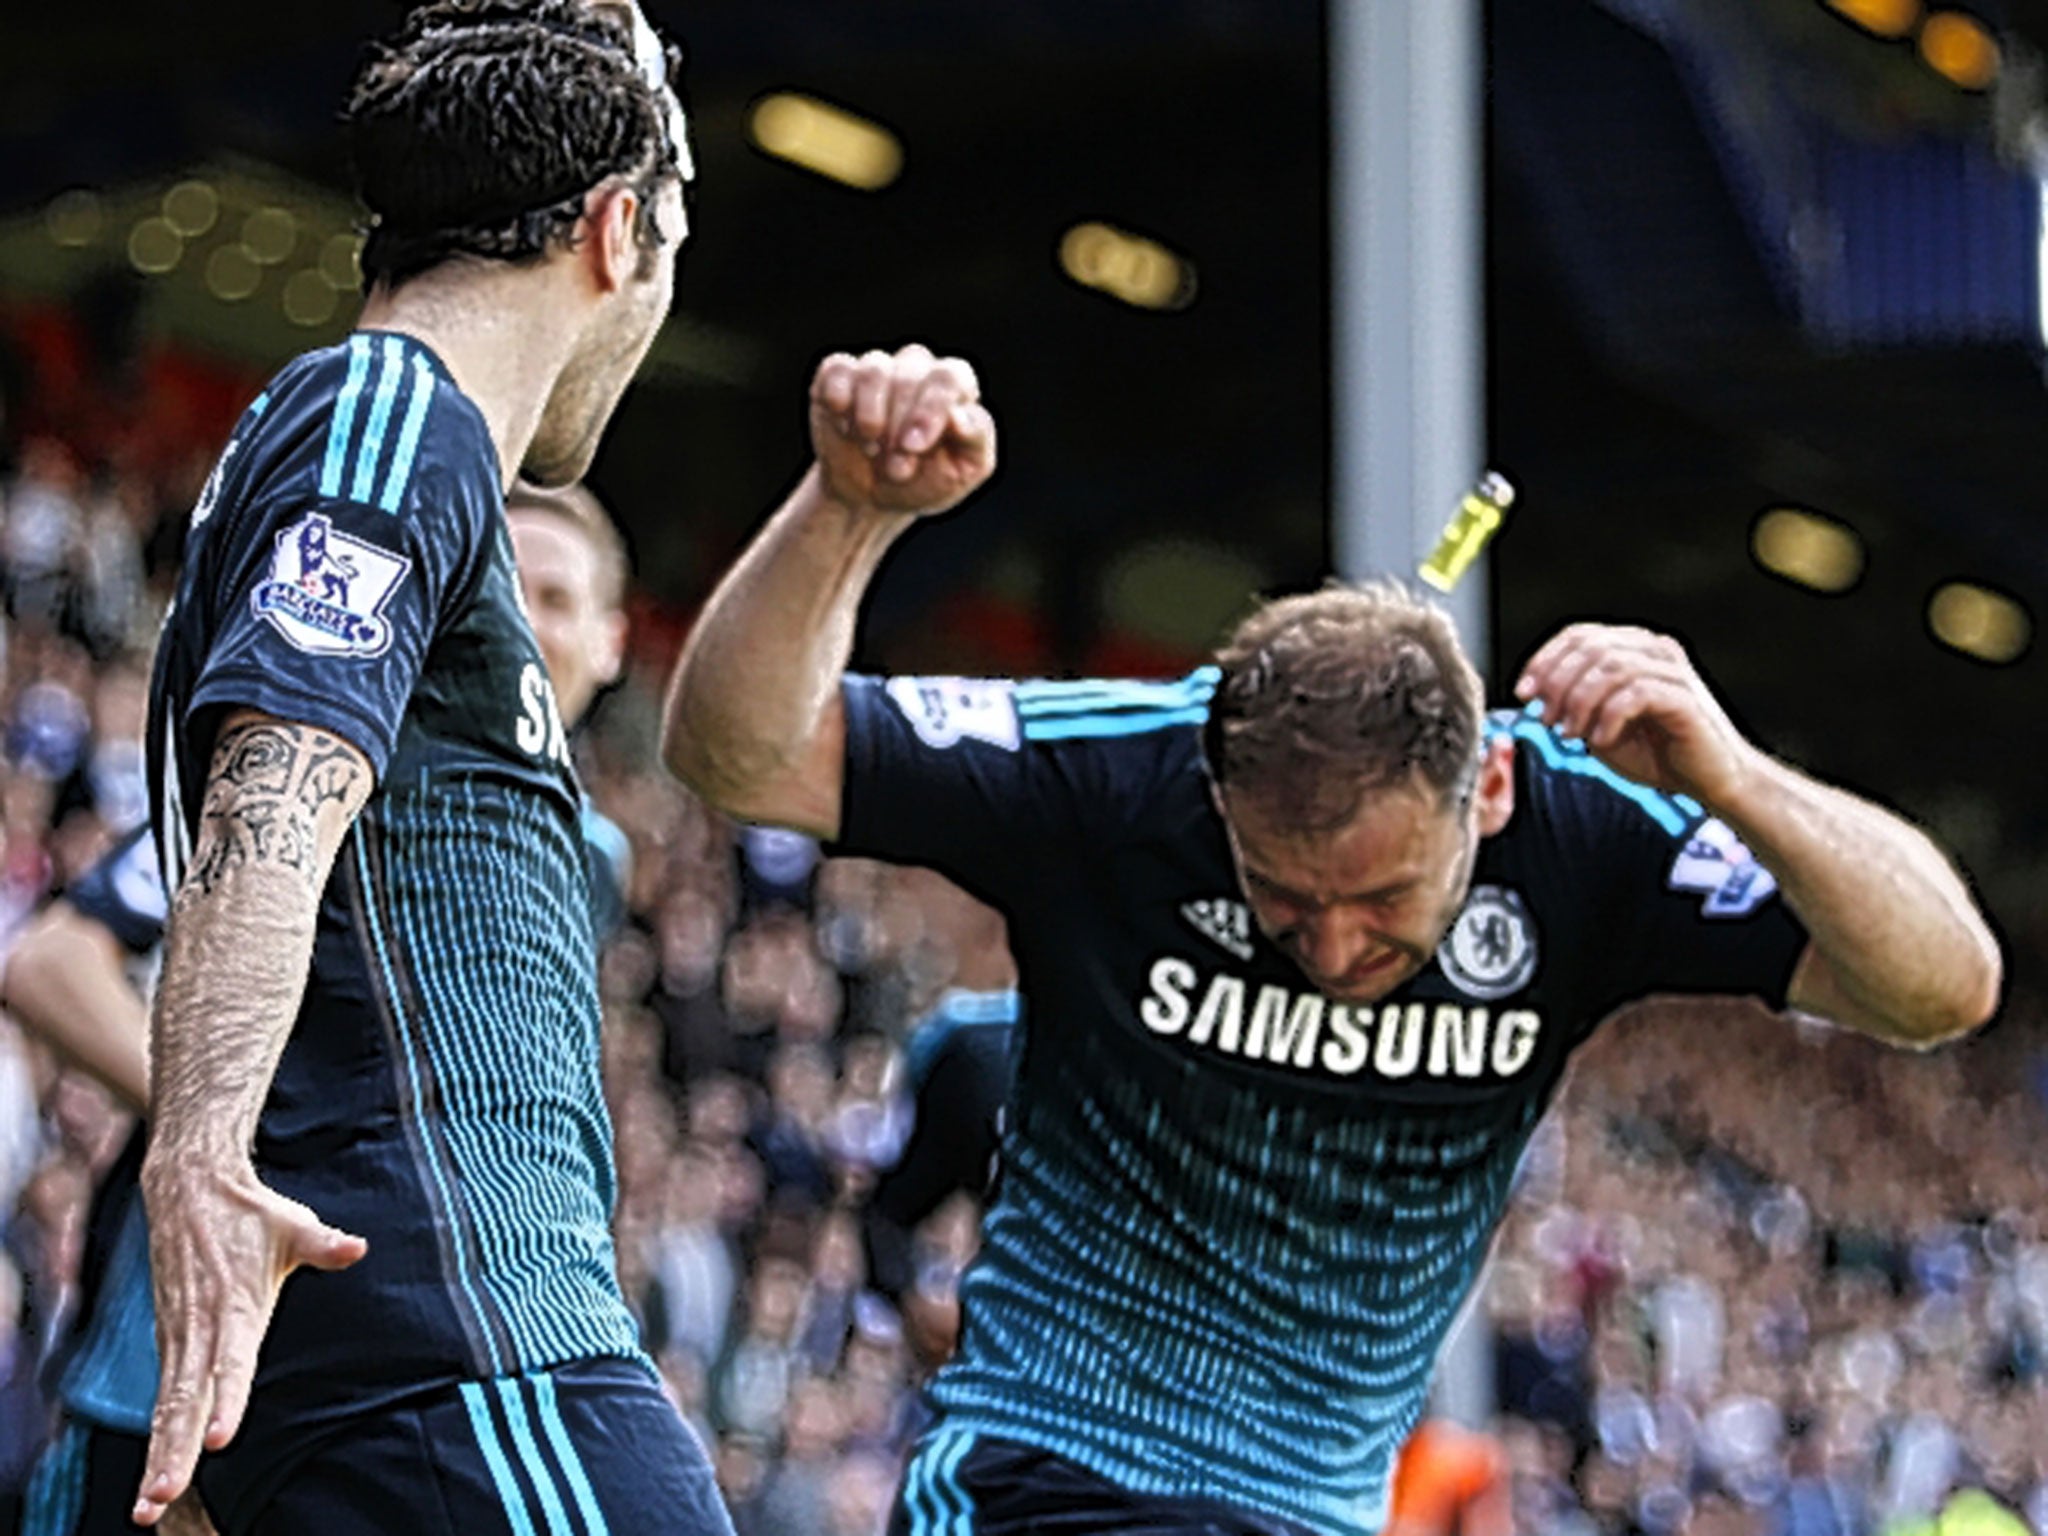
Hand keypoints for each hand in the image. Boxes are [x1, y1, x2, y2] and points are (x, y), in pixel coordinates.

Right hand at [132, 1158, 366, 1526]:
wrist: (188, 1191)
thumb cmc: (249, 1214)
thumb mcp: (292, 1224)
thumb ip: (323, 1244)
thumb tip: (357, 1248)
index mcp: (232, 1306)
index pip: (228, 1363)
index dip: (225, 1400)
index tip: (217, 1439)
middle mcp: (199, 1328)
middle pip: (185, 1398)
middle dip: (174, 1450)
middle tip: (163, 1495)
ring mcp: (178, 1336)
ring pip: (166, 1405)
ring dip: (158, 1453)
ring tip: (149, 1504)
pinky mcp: (169, 1339)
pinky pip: (161, 1396)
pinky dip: (155, 1434)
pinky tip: (156, 1475)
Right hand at [809, 344, 995, 516]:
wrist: (872, 498)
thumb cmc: (925, 480)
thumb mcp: (963, 471)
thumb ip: (975, 439)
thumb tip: (960, 414)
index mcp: (954, 386)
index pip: (950, 377)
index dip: (931, 410)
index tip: (913, 447)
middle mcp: (917, 368)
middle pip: (909, 377)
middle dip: (898, 429)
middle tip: (897, 468)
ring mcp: (877, 369)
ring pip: (873, 370)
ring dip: (869, 417)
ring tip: (871, 449)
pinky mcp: (839, 376)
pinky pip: (837, 368)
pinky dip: (839, 397)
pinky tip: (843, 425)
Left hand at [1514, 623, 1758, 805]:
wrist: (1708, 780)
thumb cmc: (1654, 753)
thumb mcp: (1600, 725)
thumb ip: (1572, 704)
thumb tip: (1533, 692)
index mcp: (1634, 648)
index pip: (1580, 635)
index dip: (1545, 660)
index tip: (1525, 693)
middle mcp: (1655, 650)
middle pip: (1591, 647)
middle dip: (1558, 683)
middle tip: (1547, 720)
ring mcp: (1673, 671)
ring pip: (1611, 667)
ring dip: (1579, 702)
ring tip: (1570, 734)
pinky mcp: (1685, 698)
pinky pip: (1636, 694)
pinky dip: (1608, 717)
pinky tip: (1599, 740)